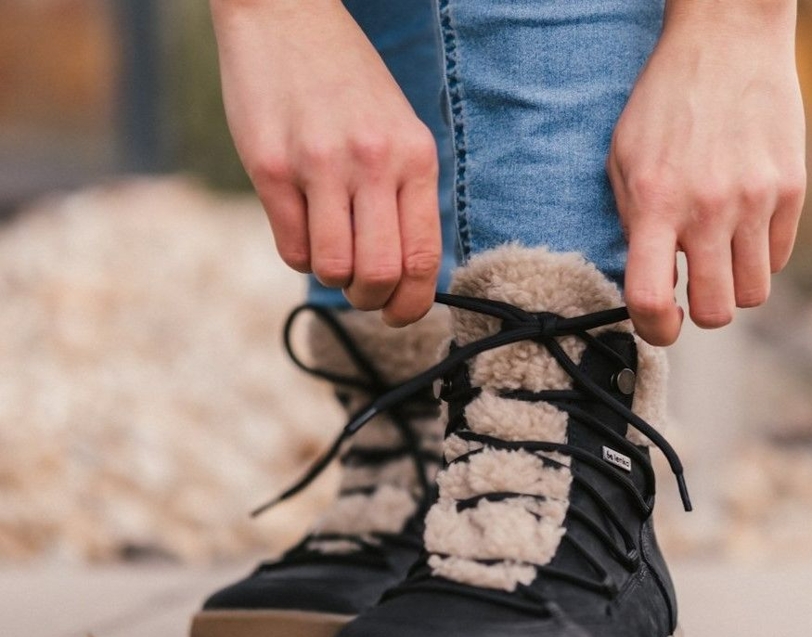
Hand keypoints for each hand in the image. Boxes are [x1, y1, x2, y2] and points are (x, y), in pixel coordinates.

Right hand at [210, 0, 440, 324]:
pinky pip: (292, 248)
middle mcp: (371, 161)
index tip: (399, 313)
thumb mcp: (397, 131)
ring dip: (333, 278)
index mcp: (414, 156)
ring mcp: (319, 164)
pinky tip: (304, 229)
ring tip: (331, 252)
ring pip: (334, 268)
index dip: (412, 304)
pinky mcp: (271, 167)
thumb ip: (406, 195)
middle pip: (380, 274)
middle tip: (361, 290)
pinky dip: (301, 255)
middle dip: (371, 299)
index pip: (423, 258)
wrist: (286, 15)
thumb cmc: (347, 84)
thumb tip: (408, 274)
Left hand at [607, 0, 805, 345]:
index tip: (661, 326)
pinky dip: (760, 256)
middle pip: (717, 310)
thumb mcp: (624, 163)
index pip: (650, 300)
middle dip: (702, 312)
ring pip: (753, 294)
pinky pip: (778, 258)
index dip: (654, 330)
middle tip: (694, 290)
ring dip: (733, 287)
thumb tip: (650, 281)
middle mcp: (708, 209)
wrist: (727, 40)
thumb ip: (632, 226)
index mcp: (654, 205)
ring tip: (719, 257)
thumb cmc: (665, 105)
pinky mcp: (792, 189)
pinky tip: (743, 228)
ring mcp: (755, 200)